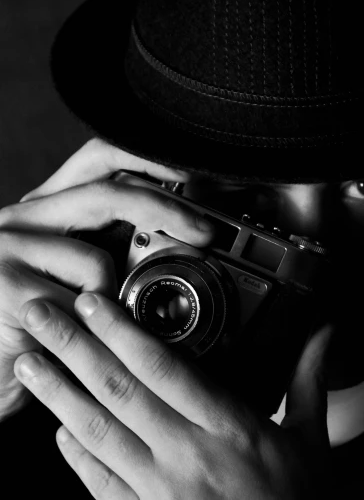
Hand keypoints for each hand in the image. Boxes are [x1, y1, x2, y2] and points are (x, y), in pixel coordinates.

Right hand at [0, 138, 210, 417]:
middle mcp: (22, 217)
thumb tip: (182, 234)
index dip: (147, 158)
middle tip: (205, 233)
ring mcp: (8, 248)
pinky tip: (74, 343)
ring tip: (94, 326)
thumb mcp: (77, 276)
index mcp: (45, 208)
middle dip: (166, 211)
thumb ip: (112, 248)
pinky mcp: (4, 286)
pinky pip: (79, 305)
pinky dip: (94, 329)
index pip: (97, 157)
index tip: (189, 171)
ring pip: (97, 259)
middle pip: (107, 194)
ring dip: (114, 302)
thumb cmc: (34, 326)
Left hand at [14, 292, 333, 498]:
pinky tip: (60, 431)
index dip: (124, 331)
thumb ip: (309, 379)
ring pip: (99, 432)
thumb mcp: (314, 440)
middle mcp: (188, 455)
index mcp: (230, 427)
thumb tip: (324, 333)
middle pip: (119, 391)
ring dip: (59, 394)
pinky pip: (102, 485)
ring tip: (32, 362)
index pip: (164, 367)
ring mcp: (161, 490)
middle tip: (41, 315)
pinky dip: (77, 456)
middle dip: (74, 348)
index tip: (95, 301)